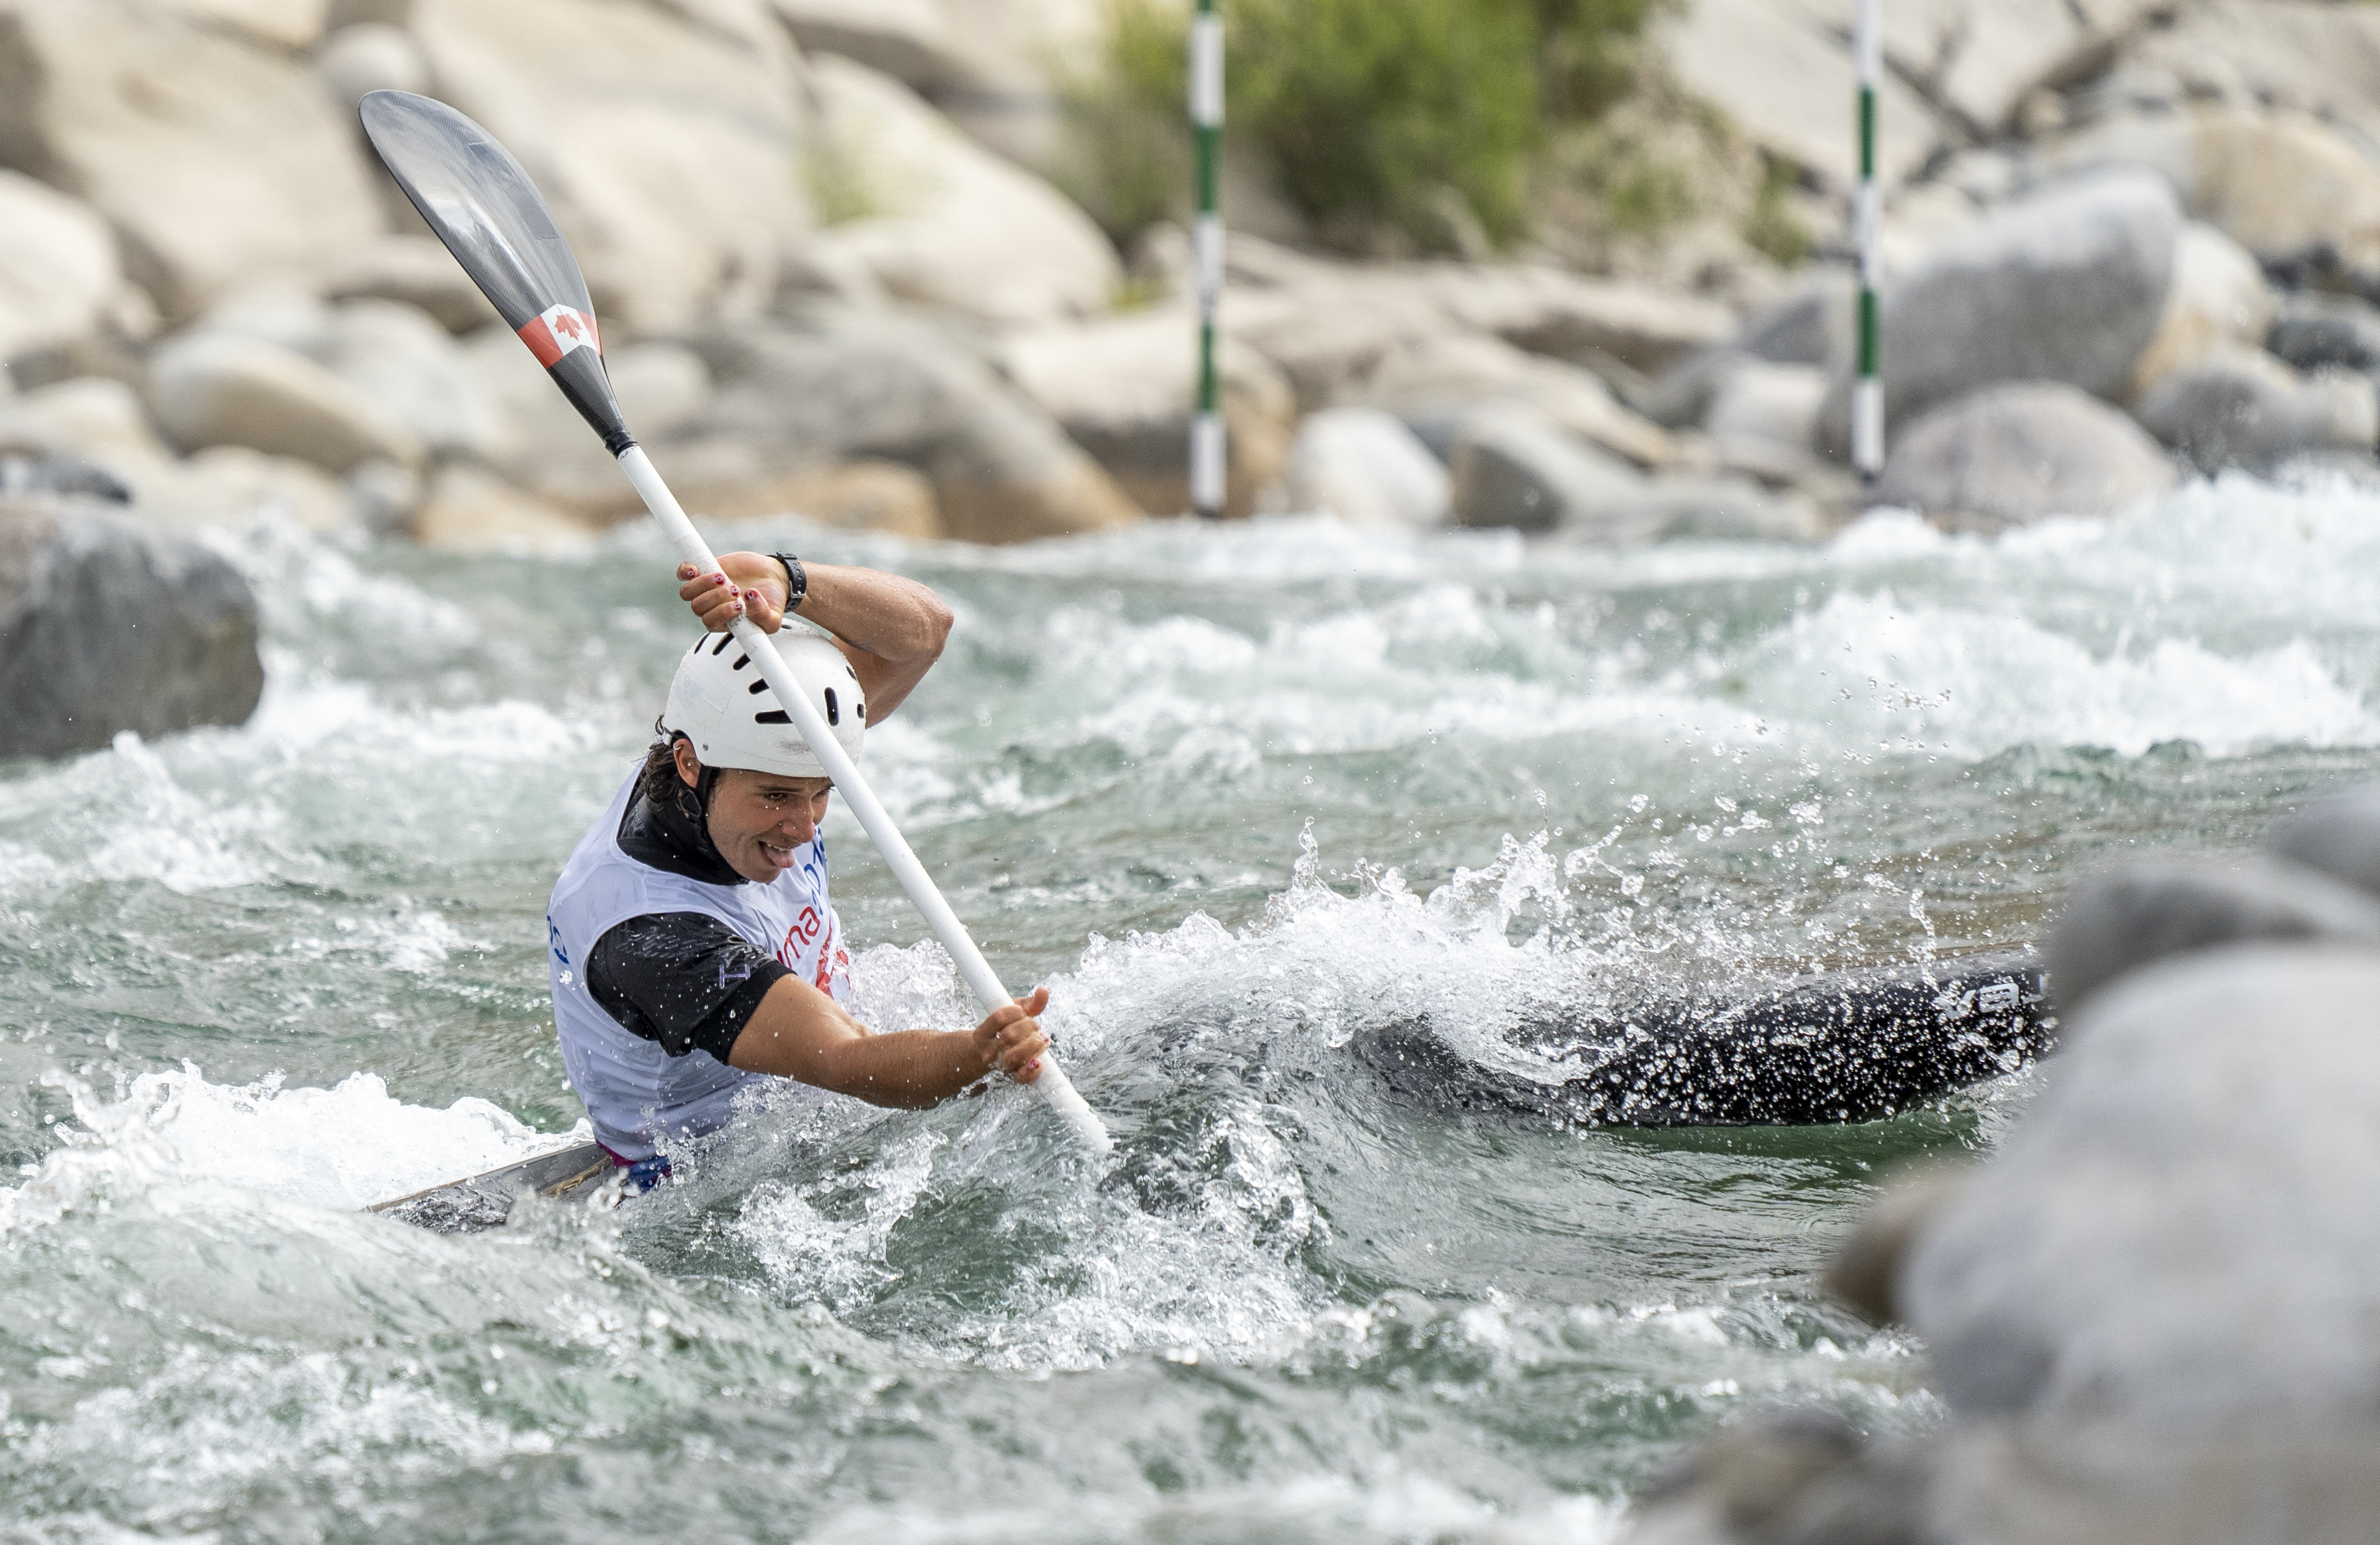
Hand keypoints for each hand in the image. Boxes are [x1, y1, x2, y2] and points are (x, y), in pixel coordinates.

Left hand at [677, 552, 792, 632]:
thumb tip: (748, 598)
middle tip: (735, 589)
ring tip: (723, 578)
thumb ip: (763, 616)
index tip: (739, 606)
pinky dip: (685, 571)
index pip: (710, 623)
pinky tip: (695, 570)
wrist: (773, 577)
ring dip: (702, 585)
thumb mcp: (774, 617)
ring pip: (688, 592)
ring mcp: (706, 589)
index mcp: (725, 622)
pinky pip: (683, 574)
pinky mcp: (704, 571)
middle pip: (697, 607)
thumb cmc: (771, 601)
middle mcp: (712, 607)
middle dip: (715, 598)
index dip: (720, 614)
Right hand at [972, 985, 1050, 1084]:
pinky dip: (1031, 1070)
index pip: (999, 1017)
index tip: (1021, 1011)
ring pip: (1014, 1056)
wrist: (992, 1056)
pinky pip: (1020, 1077)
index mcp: (982, 1033)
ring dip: (1033, 1045)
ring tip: (1041, 1039)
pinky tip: (1037, 1062)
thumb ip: (1029, 1004)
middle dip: (1029, 1027)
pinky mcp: (1012, 1077)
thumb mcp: (1013, 1015)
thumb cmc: (1004, 1031)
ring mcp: (999, 1065)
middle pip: (1009, 1035)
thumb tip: (1044, 991)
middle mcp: (988, 1051)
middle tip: (1035, 1026)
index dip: (1016, 1011)